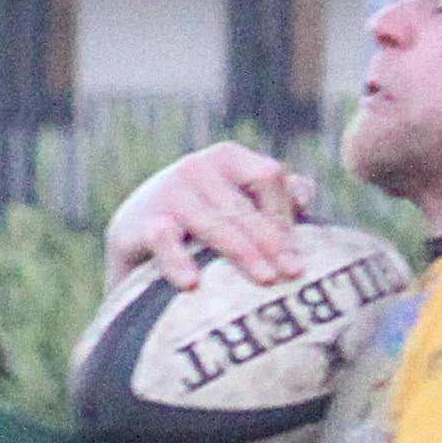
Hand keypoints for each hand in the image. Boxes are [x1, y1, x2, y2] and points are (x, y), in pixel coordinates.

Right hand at [104, 143, 310, 286]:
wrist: (136, 239)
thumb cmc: (201, 222)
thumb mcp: (238, 203)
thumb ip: (275, 197)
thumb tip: (305, 194)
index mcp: (226, 158)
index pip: (266, 177)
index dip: (285, 214)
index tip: (297, 253)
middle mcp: (195, 167)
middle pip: (242, 205)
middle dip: (270, 242)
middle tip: (292, 274)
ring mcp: (166, 192)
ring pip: (212, 225)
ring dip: (242, 253)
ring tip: (265, 280)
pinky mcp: (140, 223)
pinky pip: (163, 240)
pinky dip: (177, 261)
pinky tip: (193, 284)